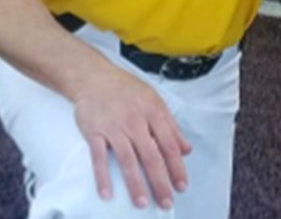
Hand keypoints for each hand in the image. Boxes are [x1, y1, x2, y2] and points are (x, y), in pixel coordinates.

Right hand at [70, 62, 192, 210]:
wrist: (94, 77)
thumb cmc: (125, 89)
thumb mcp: (154, 101)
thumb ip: (171, 126)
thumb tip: (186, 149)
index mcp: (153, 112)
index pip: (169, 145)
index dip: (177, 167)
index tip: (181, 185)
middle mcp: (135, 121)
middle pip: (151, 156)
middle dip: (160, 181)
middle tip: (166, 201)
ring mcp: (114, 127)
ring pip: (127, 159)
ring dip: (135, 183)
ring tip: (142, 202)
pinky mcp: (94, 131)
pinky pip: (99, 157)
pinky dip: (103, 176)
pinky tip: (107, 192)